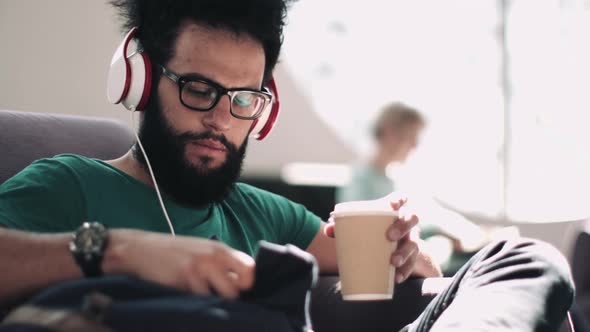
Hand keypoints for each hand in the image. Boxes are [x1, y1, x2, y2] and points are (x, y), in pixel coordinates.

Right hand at [104, 229, 254, 298]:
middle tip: (214, 298)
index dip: (246, 283)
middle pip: (235, 291)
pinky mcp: (183, 281)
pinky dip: (193, 304)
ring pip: (217, 300)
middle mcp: (213, 258)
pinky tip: (183, 296)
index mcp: (220, 249)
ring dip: (209, 303)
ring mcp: (198, 270)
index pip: (250, 269)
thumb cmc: (173, 252)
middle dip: (227, 299)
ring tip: (196, 297)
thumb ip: (222, 262)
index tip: (237, 289)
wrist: (139, 249)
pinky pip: (197, 302)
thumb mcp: (201, 250)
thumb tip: (241, 283)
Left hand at [325, 195, 441, 282]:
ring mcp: (412, 240)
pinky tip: (397, 277)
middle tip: (389, 236)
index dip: (399, 199)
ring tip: (393, 261)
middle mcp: (406, 223)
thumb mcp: (361, 229)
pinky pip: (413, 263)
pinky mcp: (413, 257)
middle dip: (402, 226)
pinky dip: (405, 271)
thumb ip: (344, 228)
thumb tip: (328, 230)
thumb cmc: (373, 235)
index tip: (393, 204)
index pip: (400, 199)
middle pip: (412, 219)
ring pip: (414, 243)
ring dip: (404, 252)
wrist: (392, 253)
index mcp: (394, 212)